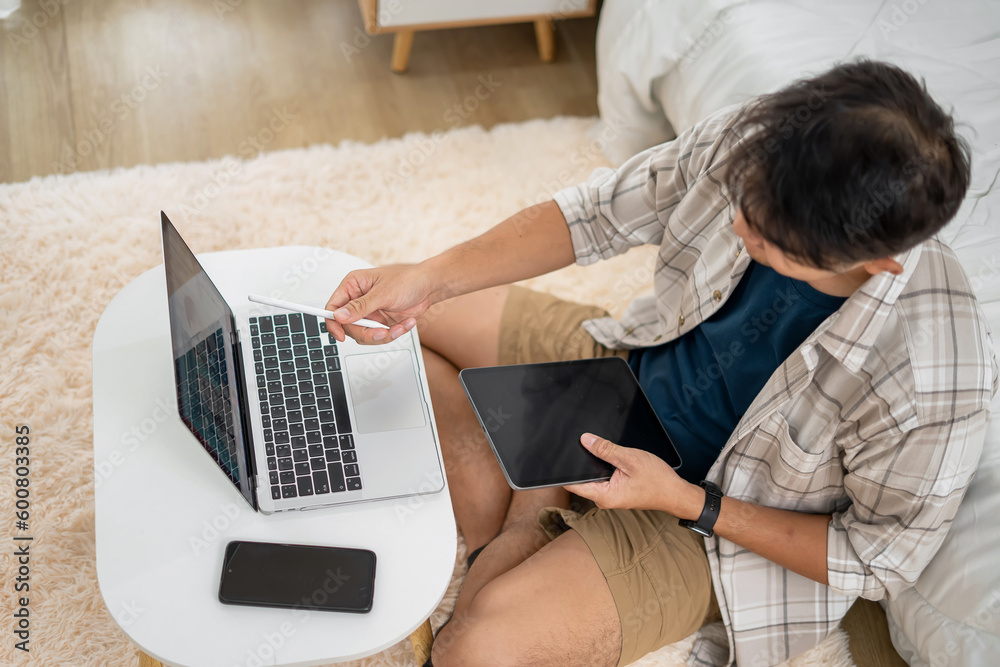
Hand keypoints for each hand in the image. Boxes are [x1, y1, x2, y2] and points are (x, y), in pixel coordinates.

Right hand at [324, 264, 432, 343]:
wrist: (429, 287)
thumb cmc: (408, 280)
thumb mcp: (383, 293)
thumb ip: (361, 306)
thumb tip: (339, 316)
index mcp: (353, 285)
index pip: (332, 307)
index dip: (333, 323)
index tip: (341, 336)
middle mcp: (358, 300)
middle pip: (348, 326)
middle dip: (365, 333)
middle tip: (381, 332)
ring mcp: (369, 312)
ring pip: (363, 334)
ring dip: (382, 335)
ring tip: (399, 327)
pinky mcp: (380, 322)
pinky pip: (379, 336)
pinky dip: (394, 333)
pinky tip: (405, 323)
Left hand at [569, 433, 701, 517]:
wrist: (675, 492)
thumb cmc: (657, 480)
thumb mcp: (630, 459)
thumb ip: (606, 449)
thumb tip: (586, 440)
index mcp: (604, 495)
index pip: (573, 484)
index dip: (564, 470)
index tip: (559, 456)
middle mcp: (604, 499)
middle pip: (582, 479)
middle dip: (580, 462)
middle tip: (581, 444)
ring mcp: (609, 496)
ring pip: (593, 477)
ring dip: (593, 464)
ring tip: (597, 449)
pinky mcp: (615, 491)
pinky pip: (602, 478)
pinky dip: (602, 467)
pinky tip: (608, 457)